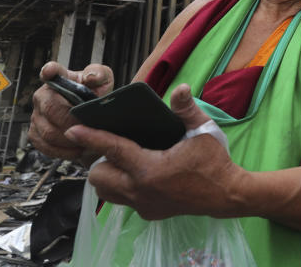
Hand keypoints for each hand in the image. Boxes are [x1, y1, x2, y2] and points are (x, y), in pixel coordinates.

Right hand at [28, 61, 113, 160]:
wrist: (90, 117)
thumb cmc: (94, 96)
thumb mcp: (103, 81)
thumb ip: (99, 74)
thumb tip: (91, 77)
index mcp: (60, 78)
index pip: (51, 70)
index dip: (49, 70)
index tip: (50, 71)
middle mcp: (43, 95)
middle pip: (52, 110)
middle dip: (73, 122)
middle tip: (88, 128)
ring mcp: (37, 115)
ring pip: (48, 132)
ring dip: (70, 140)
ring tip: (87, 141)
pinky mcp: (36, 134)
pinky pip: (45, 147)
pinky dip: (63, 152)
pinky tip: (77, 150)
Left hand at [64, 84, 245, 219]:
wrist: (227, 195)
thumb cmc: (214, 161)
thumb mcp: (203, 130)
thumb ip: (187, 109)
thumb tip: (180, 88)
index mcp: (150, 168)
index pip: (112, 149)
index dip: (91, 137)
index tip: (73, 129)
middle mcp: (141, 190)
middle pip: (99, 176)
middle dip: (98, 160)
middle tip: (113, 146)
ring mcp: (143, 205)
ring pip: (106, 192)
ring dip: (108, 175)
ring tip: (122, 161)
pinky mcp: (149, 212)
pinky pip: (123, 200)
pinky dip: (122, 187)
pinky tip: (138, 174)